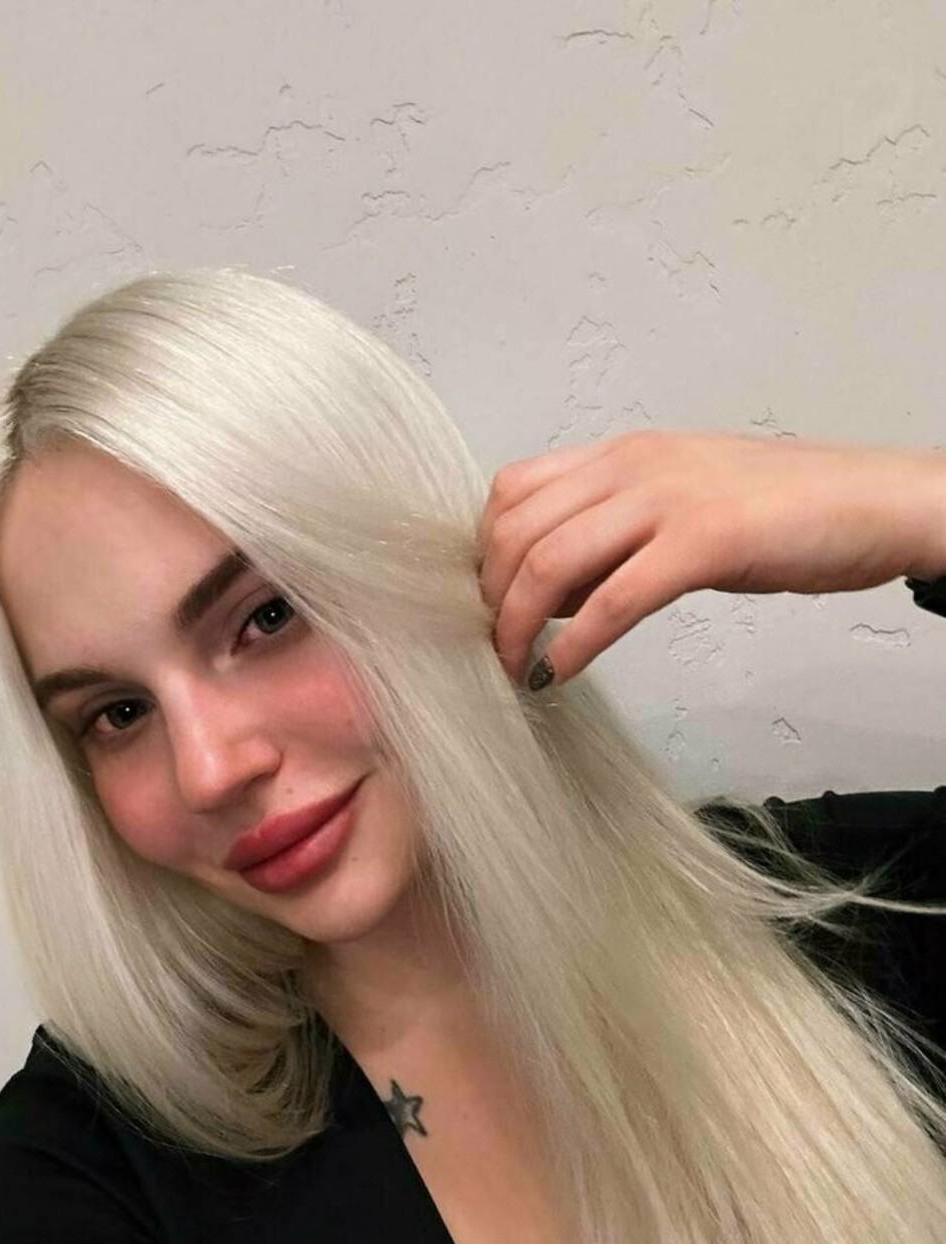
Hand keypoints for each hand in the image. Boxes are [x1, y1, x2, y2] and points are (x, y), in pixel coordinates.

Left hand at [474, 430, 944, 686]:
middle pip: (517, 531)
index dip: (486, 552)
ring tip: (517, 668)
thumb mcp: (680, 505)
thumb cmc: (783, 510)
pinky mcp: (704, 543)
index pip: (513, 491)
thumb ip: (615, 533)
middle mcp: (632, 467)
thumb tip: (559, 591)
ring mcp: (667, 501)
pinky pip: (613, 600)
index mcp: (622, 455)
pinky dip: (574, 644)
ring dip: (517, 626)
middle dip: (491, 598)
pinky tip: (560, 673)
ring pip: (551, 561)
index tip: (490, 601)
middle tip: (495, 648)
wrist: (873, 502)